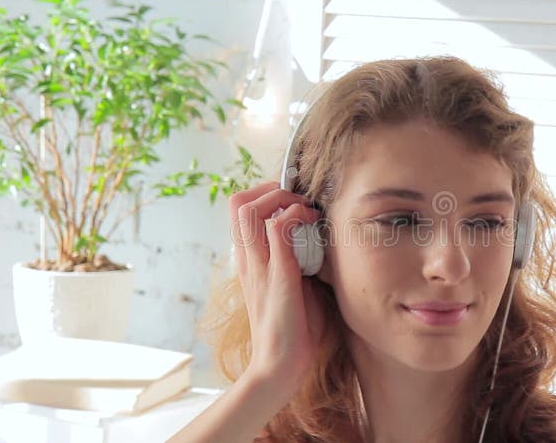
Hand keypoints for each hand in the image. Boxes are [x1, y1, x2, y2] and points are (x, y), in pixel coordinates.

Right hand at [229, 181, 326, 388]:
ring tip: (305, 212)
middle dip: (270, 190)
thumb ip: (298, 260)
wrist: (282, 366)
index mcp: (249, 261)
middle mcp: (248, 259)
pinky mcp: (278, 275)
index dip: (263, 195)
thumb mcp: (294, 285)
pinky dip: (296, 217)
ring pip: (248, 208)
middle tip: (299, 203)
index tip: (292, 202)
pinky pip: (278, 229)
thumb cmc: (294, 329)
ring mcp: (259, 266)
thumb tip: (319, 238)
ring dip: (281, 199)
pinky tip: (312, 226)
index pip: (238, 208)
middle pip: (237, 201)